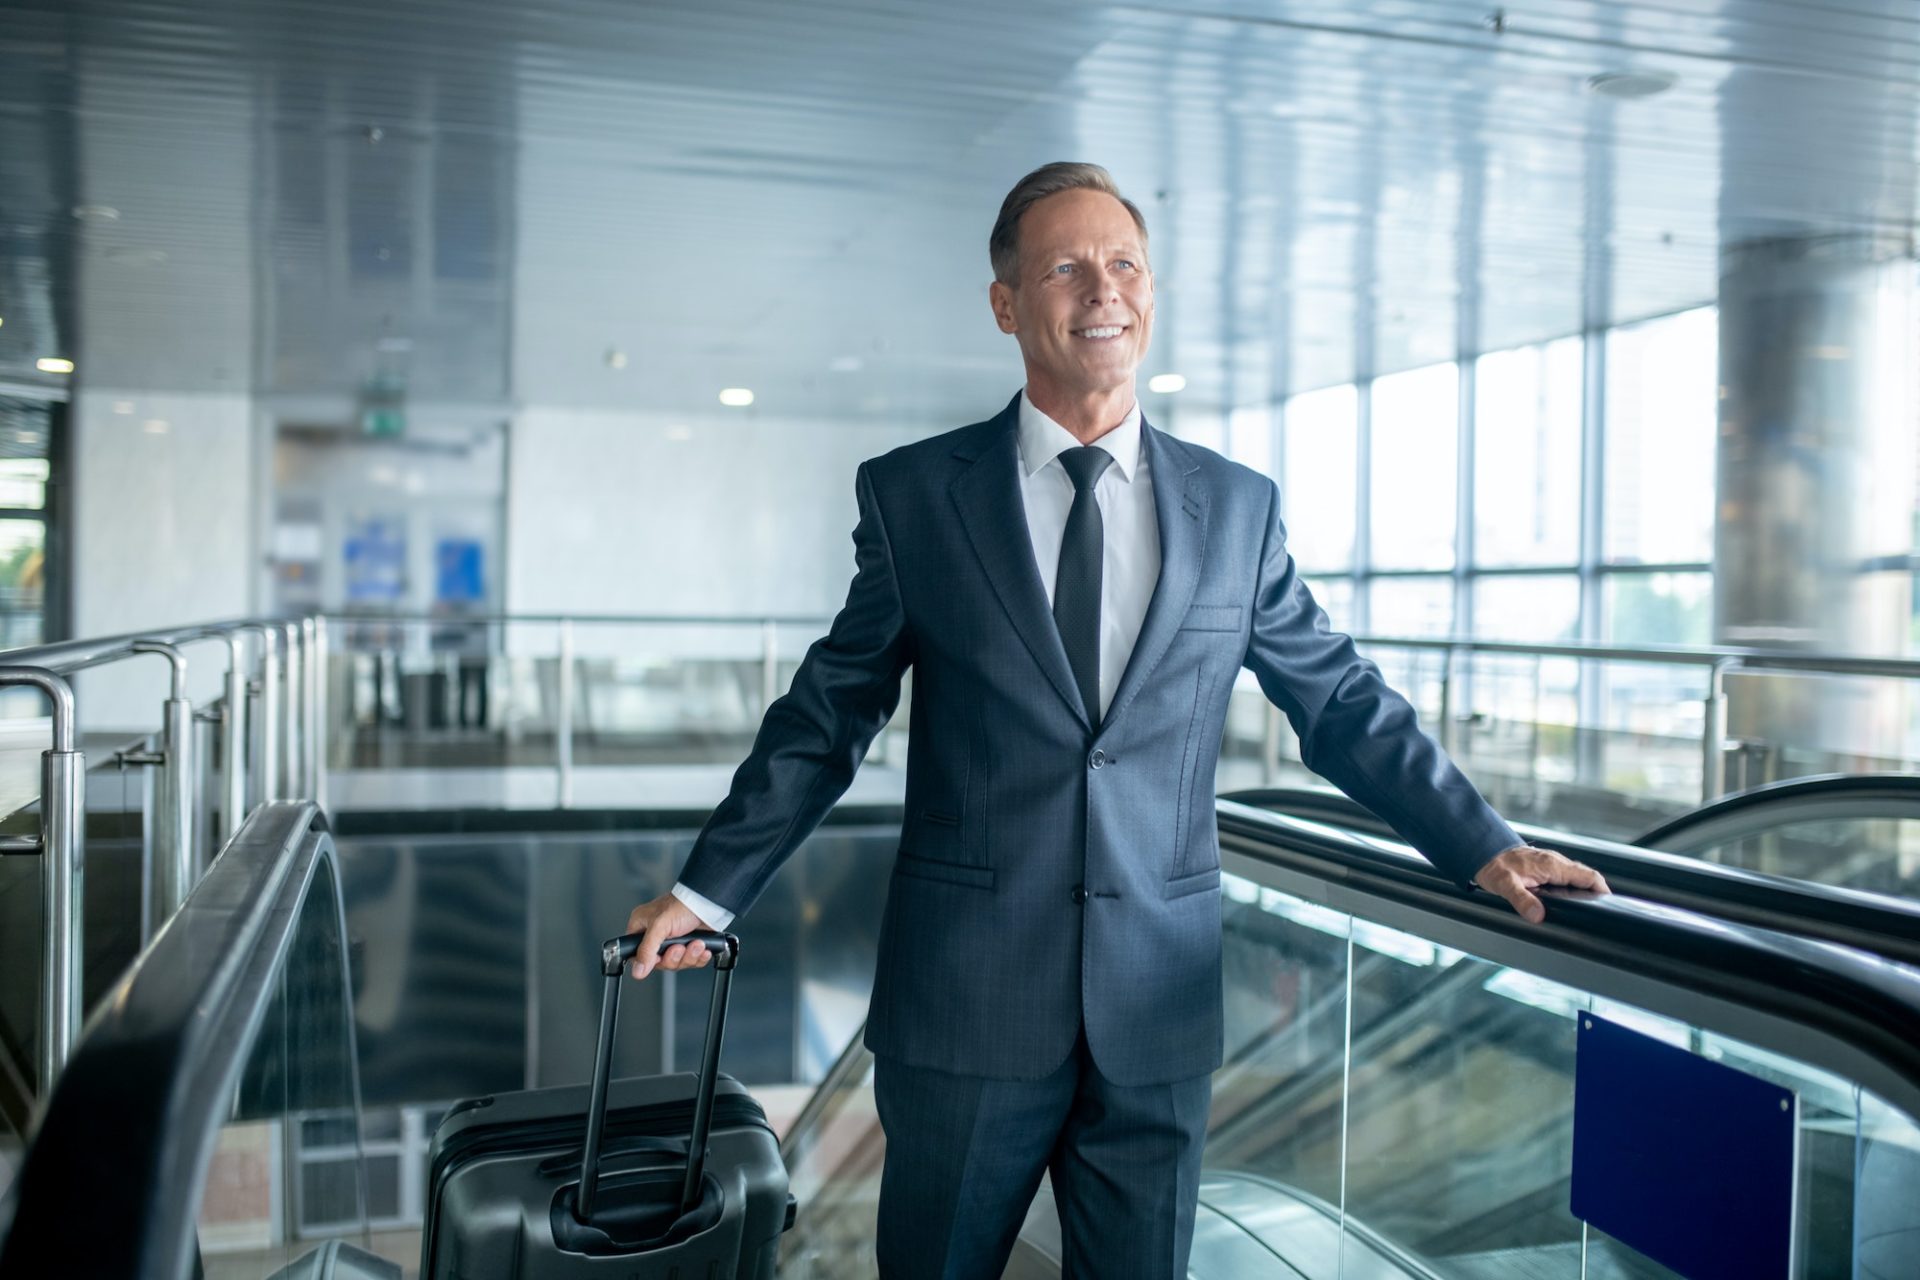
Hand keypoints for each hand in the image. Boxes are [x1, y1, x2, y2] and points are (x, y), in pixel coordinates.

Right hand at [623, 892, 717, 979]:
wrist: (708, 902)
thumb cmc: (682, 904)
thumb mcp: (659, 926)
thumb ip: (646, 950)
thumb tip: (638, 971)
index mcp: (642, 927)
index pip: (637, 954)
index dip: (649, 960)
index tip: (659, 958)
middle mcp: (657, 936)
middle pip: (660, 962)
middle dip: (673, 957)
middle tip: (679, 947)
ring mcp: (674, 941)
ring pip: (677, 963)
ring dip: (689, 956)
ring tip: (695, 944)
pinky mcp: (689, 946)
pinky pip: (692, 962)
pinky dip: (699, 957)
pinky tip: (702, 948)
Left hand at [1473, 845, 1609, 923]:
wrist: (1483, 852)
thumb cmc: (1494, 866)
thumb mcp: (1505, 885)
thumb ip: (1522, 899)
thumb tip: (1537, 915)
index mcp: (1553, 865)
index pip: (1589, 876)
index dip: (1602, 889)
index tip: (1609, 903)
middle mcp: (1555, 862)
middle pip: (1586, 877)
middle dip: (1596, 892)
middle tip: (1601, 911)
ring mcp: (1551, 864)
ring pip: (1576, 876)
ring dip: (1584, 890)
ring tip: (1588, 909)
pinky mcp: (1545, 867)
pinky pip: (1565, 877)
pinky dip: (1572, 887)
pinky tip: (1568, 900)